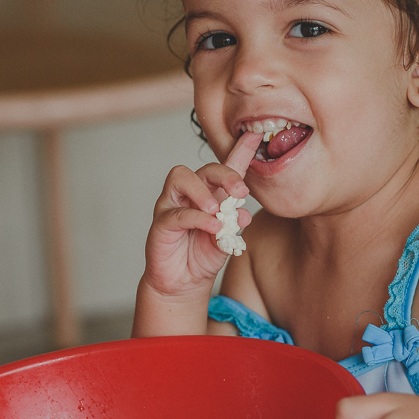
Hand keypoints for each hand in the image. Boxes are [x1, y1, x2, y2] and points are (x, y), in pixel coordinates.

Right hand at [140, 132, 261, 299]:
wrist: (183, 284)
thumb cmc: (203, 255)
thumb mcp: (227, 239)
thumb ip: (234, 224)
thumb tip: (243, 214)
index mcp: (211, 194)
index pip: (226, 167)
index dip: (241, 150)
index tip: (257, 135)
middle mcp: (190, 194)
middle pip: (204, 168)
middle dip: (224, 174)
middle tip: (240, 191)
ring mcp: (172, 205)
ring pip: (180, 177)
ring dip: (202, 191)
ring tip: (217, 210)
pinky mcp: (161, 223)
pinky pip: (176, 213)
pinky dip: (197, 218)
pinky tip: (211, 226)